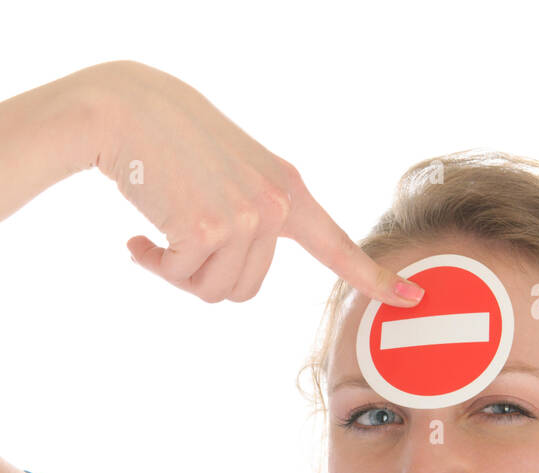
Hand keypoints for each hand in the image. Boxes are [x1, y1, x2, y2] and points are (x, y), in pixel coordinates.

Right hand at [83, 60, 424, 305]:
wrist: (127, 110)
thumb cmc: (169, 144)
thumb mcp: (228, 176)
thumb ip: (248, 218)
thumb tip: (233, 284)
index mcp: (287, 190)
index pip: (334, 243)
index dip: (371, 276)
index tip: (411, 296)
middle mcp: (275, 205)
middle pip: (244, 289)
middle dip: (201, 277)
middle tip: (173, 243)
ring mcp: (246, 217)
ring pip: (212, 291)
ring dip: (174, 271)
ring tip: (155, 234)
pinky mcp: (209, 229)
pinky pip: (179, 277)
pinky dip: (151, 263)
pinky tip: (136, 235)